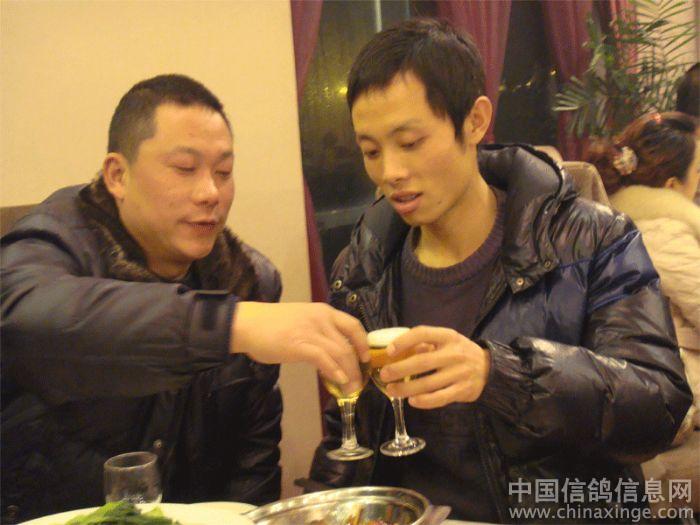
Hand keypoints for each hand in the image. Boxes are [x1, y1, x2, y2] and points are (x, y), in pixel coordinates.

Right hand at [230, 302, 368, 385]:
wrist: (248, 323)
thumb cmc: (271, 324)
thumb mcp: (302, 320)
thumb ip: (318, 332)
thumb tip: (331, 352)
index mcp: (323, 311)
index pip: (353, 325)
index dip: (363, 343)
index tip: (365, 357)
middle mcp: (322, 319)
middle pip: (349, 344)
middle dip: (358, 365)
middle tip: (360, 381)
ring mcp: (311, 331)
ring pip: (341, 353)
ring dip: (350, 373)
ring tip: (352, 388)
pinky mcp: (300, 345)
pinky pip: (325, 360)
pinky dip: (335, 372)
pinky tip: (339, 381)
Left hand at [379, 326, 489, 408]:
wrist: (489, 368)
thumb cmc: (460, 352)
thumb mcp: (447, 341)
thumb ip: (426, 344)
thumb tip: (396, 351)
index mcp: (448, 337)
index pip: (423, 333)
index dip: (404, 341)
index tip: (389, 351)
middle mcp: (455, 353)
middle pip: (422, 362)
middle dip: (399, 369)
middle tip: (384, 374)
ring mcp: (460, 373)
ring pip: (428, 383)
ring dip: (406, 388)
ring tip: (391, 390)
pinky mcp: (463, 390)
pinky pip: (440, 398)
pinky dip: (424, 401)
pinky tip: (411, 402)